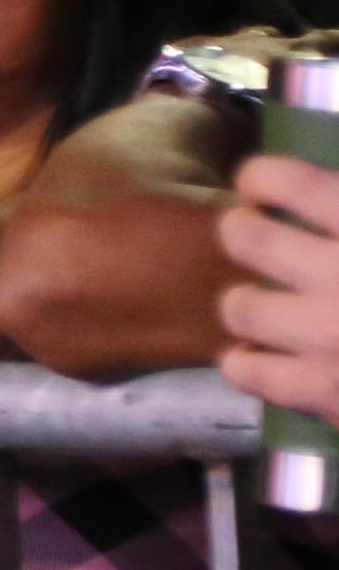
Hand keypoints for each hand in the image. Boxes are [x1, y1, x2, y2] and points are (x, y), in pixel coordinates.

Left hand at [220, 153, 338, 419]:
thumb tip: (321, 188)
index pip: (290, 180)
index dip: (263, 176)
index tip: (258, 181)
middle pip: (246, 238)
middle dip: (242, 233)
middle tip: (249, 237)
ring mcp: (329, 338)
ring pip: (240, 308)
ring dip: (245, 303)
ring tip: (263, 304)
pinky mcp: (325, 393)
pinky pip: (248, 371)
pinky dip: (249, 363)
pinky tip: (266, 356)